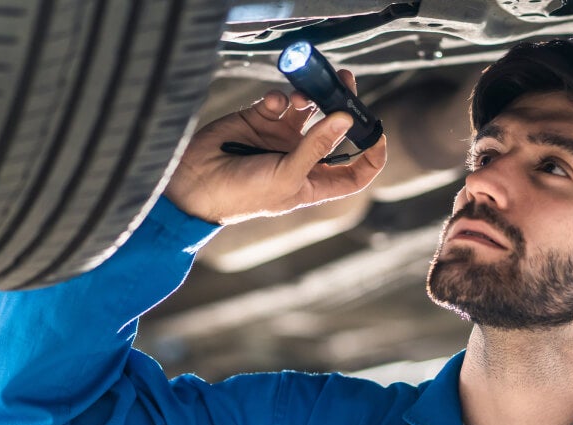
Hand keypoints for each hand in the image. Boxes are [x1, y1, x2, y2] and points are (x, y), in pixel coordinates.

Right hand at [165, 70, 387, 224]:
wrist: (196, 184)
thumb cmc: (243, 195)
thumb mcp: (287, 176)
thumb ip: (316, 146)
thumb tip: (346, 117)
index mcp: (313, 182)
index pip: (355, 171)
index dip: (372, 154)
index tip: (377, 130)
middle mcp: (301, 159)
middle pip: (335, 130)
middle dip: (343, 107)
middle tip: (346, 82)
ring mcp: (281, 138)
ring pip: (308, 109)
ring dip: (310, 97)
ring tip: (302, 94)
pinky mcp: (260, 120)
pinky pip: (279, 101)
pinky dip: (280, 97)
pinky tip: (274, 103)